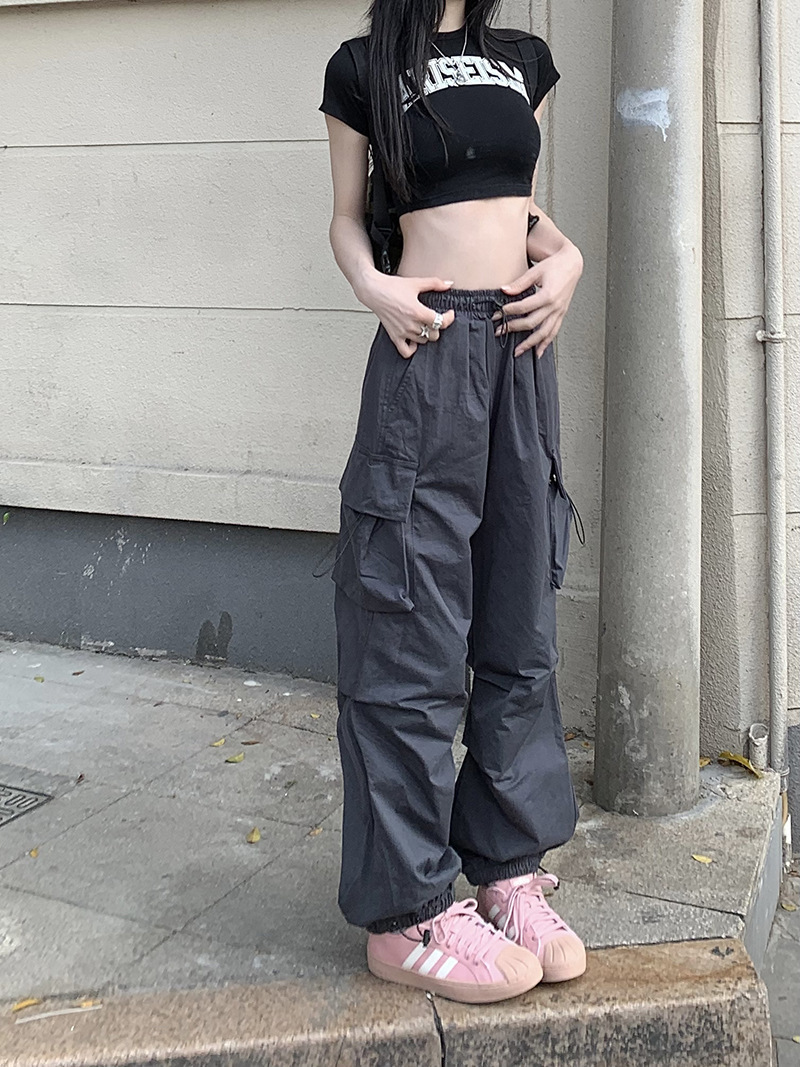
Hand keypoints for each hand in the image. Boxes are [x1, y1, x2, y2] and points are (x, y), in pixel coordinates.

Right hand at [357, 274, 456, 358]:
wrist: (374, 291)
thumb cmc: (392, 286)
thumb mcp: (416, 282)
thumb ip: (435, 283)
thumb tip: (449, 284)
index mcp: (418, 311)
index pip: (441, 323)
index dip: (449, 318)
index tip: (449, 313)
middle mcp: (411, 324)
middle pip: (434, 335)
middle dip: (437, 327)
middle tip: (435, 318)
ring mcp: (402, 332)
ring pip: (423, 342)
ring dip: (426, 335)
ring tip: (424, 326)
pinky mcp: (394, 336)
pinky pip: (406, 351)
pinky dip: (412, 348)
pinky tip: (414, 339)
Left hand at [493, 242, 583, 357]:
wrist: (573, 263)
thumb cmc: (555, 265)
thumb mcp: (535, 271)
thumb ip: (519, 283)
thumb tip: (504, 290)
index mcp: (547, 294)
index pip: (524, 307)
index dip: (509, 311)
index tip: (498, 313)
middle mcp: (554, 306)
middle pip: (531, 323)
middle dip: (513, 328)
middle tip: (499, 332)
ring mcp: (559, 312)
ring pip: (544, 333)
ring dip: (529, 344)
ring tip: (517, 352)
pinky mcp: (561, 314)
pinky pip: (553, 332)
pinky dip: (545, 344)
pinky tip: (537, 353)